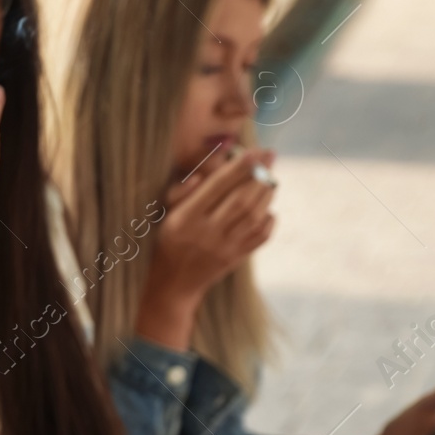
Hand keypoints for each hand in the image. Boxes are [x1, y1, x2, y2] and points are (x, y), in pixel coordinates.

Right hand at [136, 145, 275, 350]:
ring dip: (267, 193)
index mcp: (184, 219)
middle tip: (269, 155)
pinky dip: (269, 219)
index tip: (253, 150)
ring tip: (271, 177)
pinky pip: (260, 237)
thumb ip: (181, 192)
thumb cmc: (166, 241)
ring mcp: (223, 249)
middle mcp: (205, 234)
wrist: (171, 284)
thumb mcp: (164, 215)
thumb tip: (203, 174)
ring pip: (254, 216)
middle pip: (241, 200)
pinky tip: (268, 207)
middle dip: (259, 174)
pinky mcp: (236, 260)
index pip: (217, 187)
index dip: (238, 167)